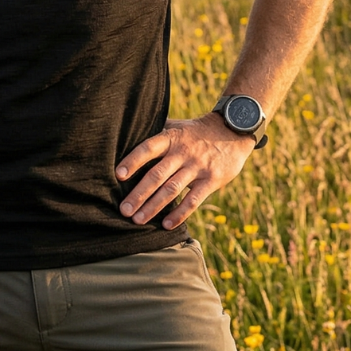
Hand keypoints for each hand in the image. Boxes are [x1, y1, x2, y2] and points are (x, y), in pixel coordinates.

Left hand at [116, 112, 256, 229]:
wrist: (232, 131)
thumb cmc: (196, 131)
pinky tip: (166, 225)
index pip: (148, 148)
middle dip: (139, 194)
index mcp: (171, 137)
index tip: (118, 175)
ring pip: (172, 190)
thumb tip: (128, 136)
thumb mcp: (176, 126)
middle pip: (157, 175)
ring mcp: (197, 167)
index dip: (133, 161)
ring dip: (153, 207)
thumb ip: (157, 134)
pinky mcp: (211, 180)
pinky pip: (193, 200)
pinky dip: (179, 214)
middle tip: (124, 210)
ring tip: (138, 220)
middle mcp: (182, 152)